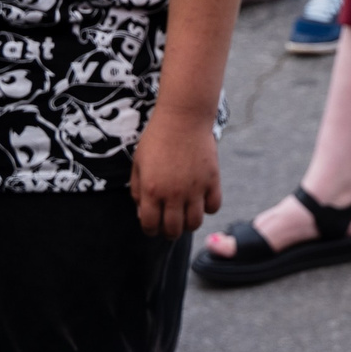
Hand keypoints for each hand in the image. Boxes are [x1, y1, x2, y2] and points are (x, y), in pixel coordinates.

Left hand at [129, 109, 219, 235]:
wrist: (183, 119)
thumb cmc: (157, 139)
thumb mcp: (137, 164)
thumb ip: (137, 190)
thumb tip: (142, 211)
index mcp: (151, 190)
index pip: (150, 225)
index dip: (150, 230)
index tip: (153, 226)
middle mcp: (173, 193)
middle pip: (173, 229)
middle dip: (169, 232)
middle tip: (170, 226)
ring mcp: (195, 188)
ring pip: (194, 223)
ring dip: (189, 224)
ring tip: (186, 216)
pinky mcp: (212, 180)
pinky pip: (213, 206)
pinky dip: (207, 208)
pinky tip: (201, 200)